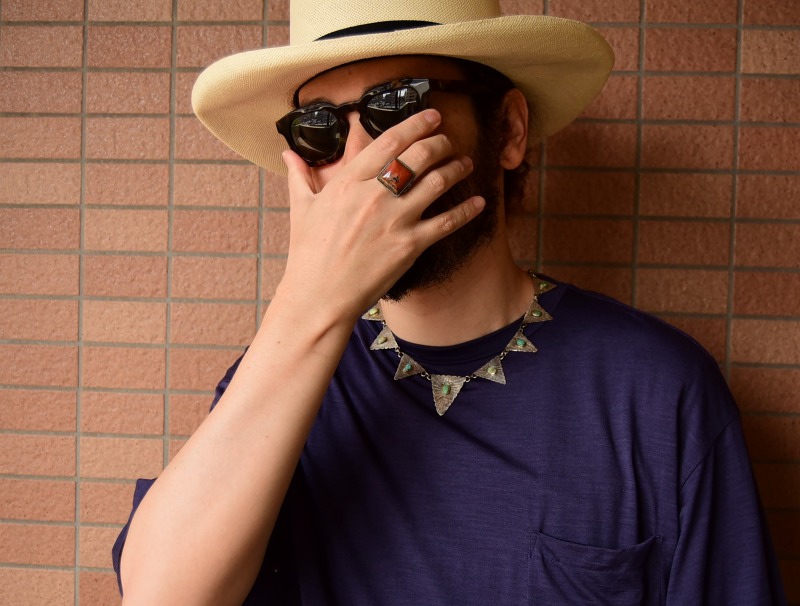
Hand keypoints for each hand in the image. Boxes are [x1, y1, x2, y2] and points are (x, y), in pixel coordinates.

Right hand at [279, 109, 485, 316]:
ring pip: (438, 182)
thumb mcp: (301, 208)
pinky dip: (467, 210)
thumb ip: (300, 176)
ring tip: (465, 164)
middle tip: (448, 141)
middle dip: (440, 142)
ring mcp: (395, 220)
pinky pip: (447, 222)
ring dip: (457, 169)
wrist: (319, 295)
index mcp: (349, 181)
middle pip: (419, 156)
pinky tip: (479, 203)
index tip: (431, 116)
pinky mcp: (410, 246)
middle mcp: (375, 195)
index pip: (389, 141)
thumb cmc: (308, 253)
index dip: (416, 124)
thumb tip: (288, 154)